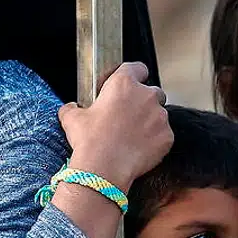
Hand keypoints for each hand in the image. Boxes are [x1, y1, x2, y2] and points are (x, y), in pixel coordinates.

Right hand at [58, 62, 171, 190]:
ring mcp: (160, 116)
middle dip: (144, 101)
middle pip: (153, 91)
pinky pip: (164, 135)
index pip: (137, 68)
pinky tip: (140, 149)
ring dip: (150, 121)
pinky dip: (156, 141)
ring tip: (133, 136)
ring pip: (160, 114)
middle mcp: (146, 95)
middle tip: (129, 116)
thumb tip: (70, 108)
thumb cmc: (89, 141)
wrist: (103, 169)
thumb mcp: (72, 119)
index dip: (134, 75)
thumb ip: (73, 108)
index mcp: (123, 84)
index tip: (130, 83)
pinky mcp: (167, 136)